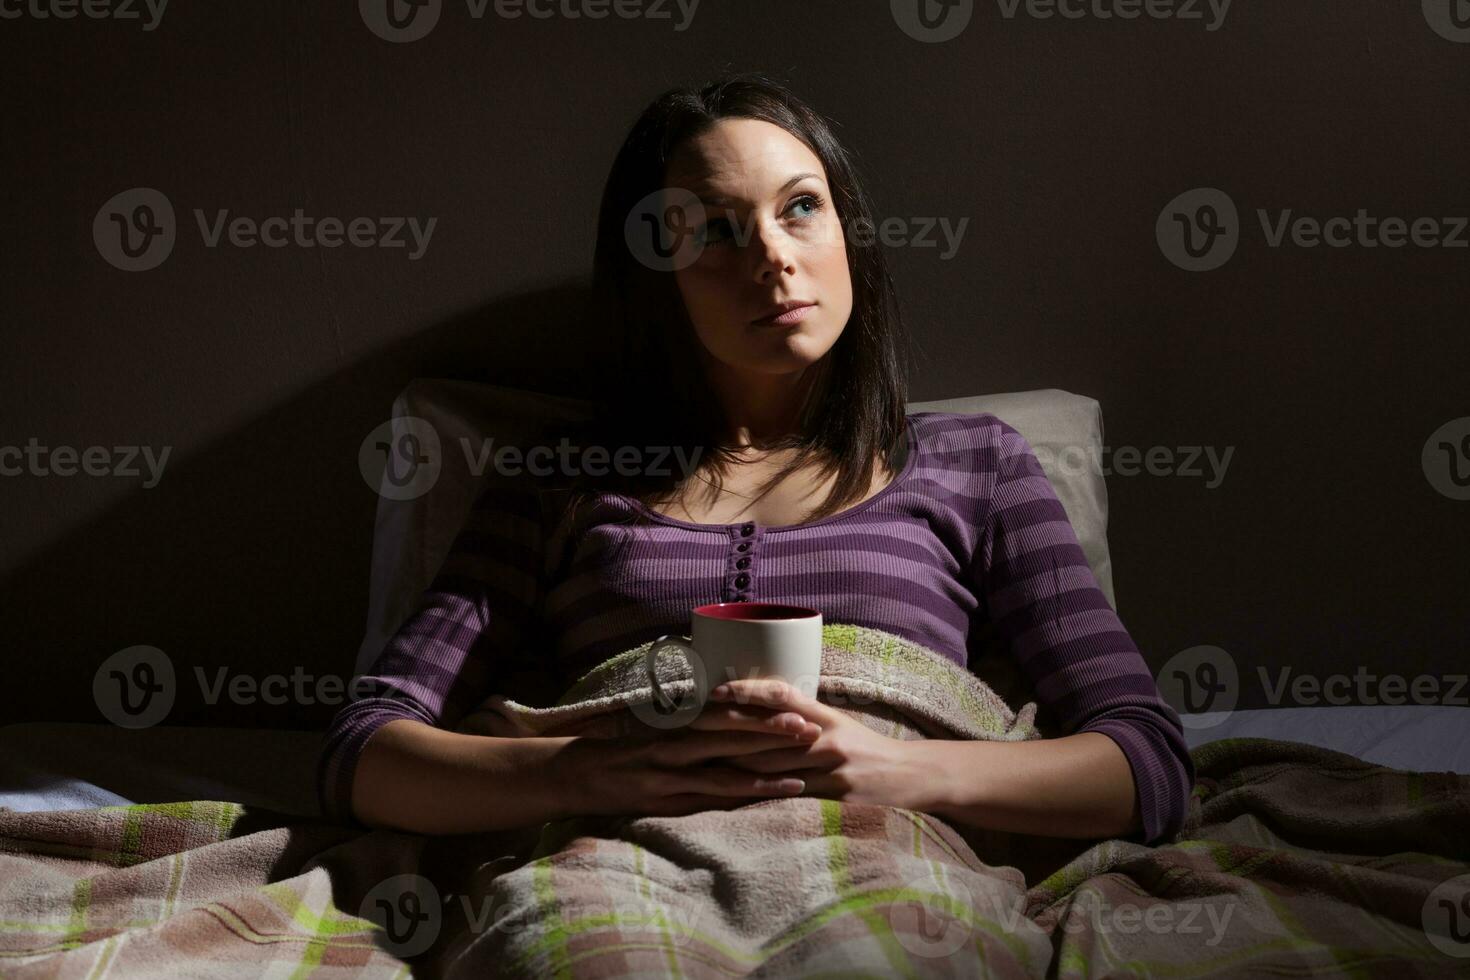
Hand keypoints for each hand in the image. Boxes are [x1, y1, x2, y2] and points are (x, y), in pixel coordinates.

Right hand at [557, 698, 823, 818]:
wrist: (572, 775)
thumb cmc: (618, 755)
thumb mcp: (655, 736)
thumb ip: (691, 735)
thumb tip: (728, 727)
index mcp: (678, 724)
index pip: (728, 712)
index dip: (762, 709)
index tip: (798, 704)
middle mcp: (678, 743)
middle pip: (734, 733)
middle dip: (774, 730)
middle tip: (812, 726)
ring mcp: (672, 772)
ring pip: (727, 765)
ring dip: (767, 763)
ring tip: (803, 762)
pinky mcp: (665, 799)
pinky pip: (710, 797)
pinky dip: (743, 796)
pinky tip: (770, 794)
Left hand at [704, 678, 930, 811]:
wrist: (909, 776)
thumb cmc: (867, 749)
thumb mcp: (837, 725)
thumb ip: (802, 720)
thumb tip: (760, 714)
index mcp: (823, 714)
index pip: (781, 695)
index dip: (747, 691)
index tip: (715, 690)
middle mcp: (823, 735)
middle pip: (766, 731)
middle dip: (725, 730)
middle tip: (689, 726)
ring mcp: (828, 765)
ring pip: (770, 763)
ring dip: (731, 762)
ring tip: (697, 759)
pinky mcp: (831, 793)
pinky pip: (787, 792)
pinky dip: (758, 792)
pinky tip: (731, 792)